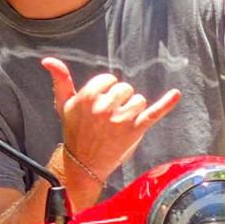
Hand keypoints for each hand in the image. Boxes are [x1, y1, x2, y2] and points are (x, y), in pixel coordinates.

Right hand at [41, 58, 180, 184]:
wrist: (83, 163)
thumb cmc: (75, 131)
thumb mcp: (64, 105)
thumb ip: (60, 80)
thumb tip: (48, 60)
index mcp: (88, 96)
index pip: (109, 79)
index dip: (105, 91)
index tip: (98, 106)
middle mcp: (105, 106)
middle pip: (125, 88)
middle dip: (119, 100)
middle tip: (108, 118)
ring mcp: (122, 119)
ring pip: (138, 100)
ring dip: (132, 110)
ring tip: (118, 125)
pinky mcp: (136, 130)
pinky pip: (154, 113)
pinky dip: (166, 103)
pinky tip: (175, 94)